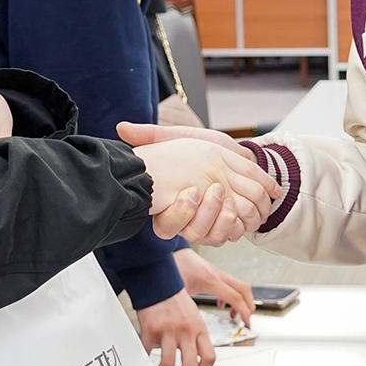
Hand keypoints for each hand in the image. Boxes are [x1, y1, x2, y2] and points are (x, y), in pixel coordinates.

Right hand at [120, 123, 277, 243]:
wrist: (237, 156)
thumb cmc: (206, 148)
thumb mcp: (181, 138)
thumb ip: (153, 136)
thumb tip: (121, 128)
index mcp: (171, 206)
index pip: (166, 225)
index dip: (180, 212)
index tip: (192, 191)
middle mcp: (187, 222)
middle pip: (193, 234)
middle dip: (208, 215)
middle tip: (216, 190)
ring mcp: (208, 227)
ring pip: (214, 237)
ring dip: (226, 221)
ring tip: (232, 202)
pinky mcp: (228, 227)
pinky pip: (233, 235)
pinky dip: (241, 224)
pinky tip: (244, 210)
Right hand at [137, 290, 215, 365]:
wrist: (158, 281)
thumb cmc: (175, 300)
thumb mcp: (194, 316)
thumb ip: (196, 335)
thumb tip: (196, 359)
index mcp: (200, 328)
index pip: (210, 358)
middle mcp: (186, 331)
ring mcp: (169, 330)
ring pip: (169, 364)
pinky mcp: (151, 329)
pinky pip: (147, 353)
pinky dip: (145, 362)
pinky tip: (146, 362)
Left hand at [174, 250, 253, 327]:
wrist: (167, 251)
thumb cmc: (171, 269)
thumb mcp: (179, 293)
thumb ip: (187, 308)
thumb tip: (191, 325)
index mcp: (211, 281)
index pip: (236, 297)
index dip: (244, 312)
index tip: (247, 324)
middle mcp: (217, 275)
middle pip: (244, 289)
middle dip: (249, 306)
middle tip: (246, 320)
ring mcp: (216, 272)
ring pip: (239, 286)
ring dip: (241, 301)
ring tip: (233, 315)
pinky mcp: (213, 272)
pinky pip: (230, 285)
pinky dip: (231, 297)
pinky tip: (221, 305)